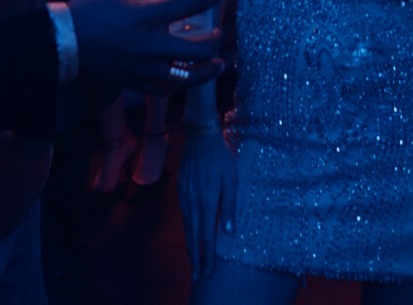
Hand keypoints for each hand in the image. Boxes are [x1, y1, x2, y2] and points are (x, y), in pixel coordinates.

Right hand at [68, 0, 223, 94]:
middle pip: (198, 49)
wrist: (65, 42)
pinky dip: (179, 83)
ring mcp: (144, 67)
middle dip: (214, 41)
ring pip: (187, 77)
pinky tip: (186, 79)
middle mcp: (151, 45)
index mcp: (147, 16)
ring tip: (217, 65)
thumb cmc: (87, 10)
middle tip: (217, 33)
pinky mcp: (134, 81)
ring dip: (207, 71)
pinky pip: (164, 88)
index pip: (189, 5)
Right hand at [180, 125, 237, 279]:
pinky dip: (187, 230)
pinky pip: (184, 215)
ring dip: (191, 246)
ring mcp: (185, 196)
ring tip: (194, 261)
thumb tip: (228, 232)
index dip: (207, 255)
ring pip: (187, 227)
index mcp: (207, 201)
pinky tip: (191, 234)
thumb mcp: (231, 180)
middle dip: (196, 258)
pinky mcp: (182, 190)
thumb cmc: (220, 157)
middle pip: (193, 236)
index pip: (206, 236)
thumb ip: (229, 207)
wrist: (199, 137)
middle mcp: (193, 202)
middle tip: (198, 276)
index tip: (208, 271)